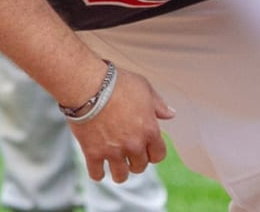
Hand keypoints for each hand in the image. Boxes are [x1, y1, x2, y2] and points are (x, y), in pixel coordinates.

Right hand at [68, 68, 176, 182]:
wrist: (88, 86)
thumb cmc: (117, 84)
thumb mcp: (144, 88)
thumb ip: (159, 105)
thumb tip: (171, 115)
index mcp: (150, 130)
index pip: (159, 155)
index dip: (153, 153)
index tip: (146, 149)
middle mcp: (134, 145)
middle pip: (140, 166)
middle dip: (136, 161)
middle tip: (128, 154)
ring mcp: (113, 151)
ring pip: (121, 175)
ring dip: (119, 172)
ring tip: (115, 166)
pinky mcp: (93, 153)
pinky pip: (97, 174)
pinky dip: (97, 173)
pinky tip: (97, 168)